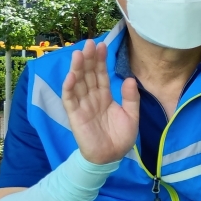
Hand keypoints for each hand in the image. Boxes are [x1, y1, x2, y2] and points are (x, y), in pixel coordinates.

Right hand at [60, 39, 137, 164]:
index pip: (102, 75)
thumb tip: (130, 78)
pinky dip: (69, 88)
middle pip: (89, 75)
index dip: (101, 61)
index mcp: (105, 96)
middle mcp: (92, 98)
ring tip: (79, 54)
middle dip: (89, 59)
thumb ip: (131, 98)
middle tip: (89, 43)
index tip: (103, 46)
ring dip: (78, 69)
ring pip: (78, 83)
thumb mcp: (131, 115)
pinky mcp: (75, 115)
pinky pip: (70, 100)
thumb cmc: (121, 137)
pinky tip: (71, 75)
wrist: (111, 157)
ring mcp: (82, 105)